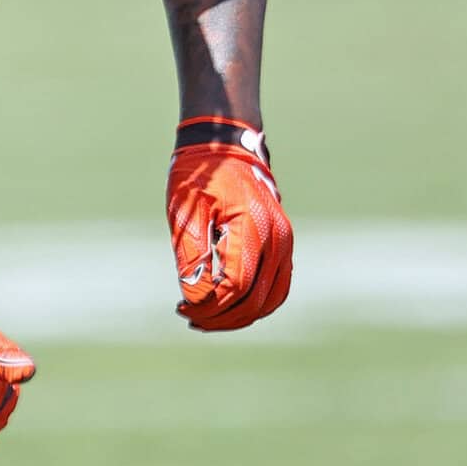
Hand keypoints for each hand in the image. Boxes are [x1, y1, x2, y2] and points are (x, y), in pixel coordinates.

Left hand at [167, 119, 293, 330]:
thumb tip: (194, 298)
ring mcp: (285, 244)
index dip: (209, 306)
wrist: (227, 148)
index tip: (181, 307)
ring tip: (204, 317)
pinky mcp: (283, 248)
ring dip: (237, 316)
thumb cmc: (202, 178)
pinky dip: (253, 305)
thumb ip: (192, 255)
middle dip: (219, 317)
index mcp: (253, 226)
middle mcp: (278, 238)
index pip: (236, 286)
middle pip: (254, 300)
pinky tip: (225, 308)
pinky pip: (275, 289)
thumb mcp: (187, 213)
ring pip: (268, 300)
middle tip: (187, 316)